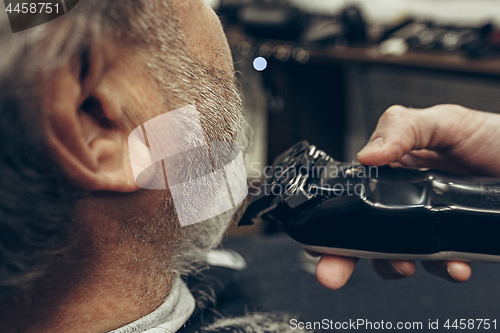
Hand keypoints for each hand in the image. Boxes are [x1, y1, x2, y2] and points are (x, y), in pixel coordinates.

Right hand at [316, 104, 499, 289]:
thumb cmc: (492, 136)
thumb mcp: (444, 121)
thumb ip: (404, 128)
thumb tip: (367, 155)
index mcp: (391, 170)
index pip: (351, 197)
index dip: (330, 220)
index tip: (316, 240)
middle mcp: (404, 199)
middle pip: (364, 234)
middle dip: (343, 258)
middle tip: (330, 274)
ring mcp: (428, 223)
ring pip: (397, 254)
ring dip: (394, 266)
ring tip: (405, 264)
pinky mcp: (453, 240)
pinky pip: (440, 263)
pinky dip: (443, 269)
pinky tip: (454, 265)